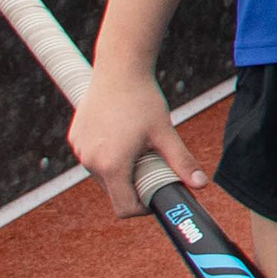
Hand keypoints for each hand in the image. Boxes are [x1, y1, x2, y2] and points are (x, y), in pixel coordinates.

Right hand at [67, 63, 207, 213]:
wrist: (119, 69)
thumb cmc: (143, 100)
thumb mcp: (165, 133)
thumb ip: (181, 162)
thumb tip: (201, 185)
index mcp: (112, 165)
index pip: (124, 207)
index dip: (143, 208)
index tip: (157, 195)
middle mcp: (90, 161)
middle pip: (115, 190)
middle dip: (134, 184)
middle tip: (152, 163)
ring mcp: (80, 150)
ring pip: (103, 174)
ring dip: (121, 169)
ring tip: (137, 145)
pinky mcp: (75, 138)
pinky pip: (93, 157)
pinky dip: (108, 154)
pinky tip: (122, 134)